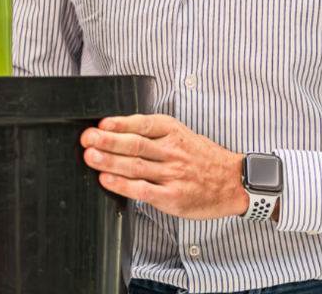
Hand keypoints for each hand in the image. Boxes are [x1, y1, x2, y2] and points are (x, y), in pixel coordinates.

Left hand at [81, 113, 246, 219]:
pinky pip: (143, 190)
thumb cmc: (203, 158)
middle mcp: (172, 151)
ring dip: (109, 161)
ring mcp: (173, 175)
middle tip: (88, 139)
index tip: (101, 123)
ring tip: (90, 157)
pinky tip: (107, 181)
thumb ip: (154, 132)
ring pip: (136, 166)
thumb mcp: (182, 134)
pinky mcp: (172, 197)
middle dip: (108, 141)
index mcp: (173, 131)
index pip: (143, 124)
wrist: (233, 182)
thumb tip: (117, 129)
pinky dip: (123, 186)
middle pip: (135, 144)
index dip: (120, 123)